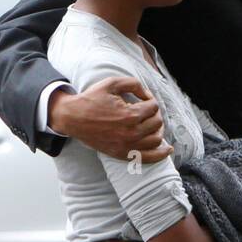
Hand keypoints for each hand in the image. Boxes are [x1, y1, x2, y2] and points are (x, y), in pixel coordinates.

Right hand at [49, 77, 172, 162]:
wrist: (73, 118)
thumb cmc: (92, 99)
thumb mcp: (112, 83)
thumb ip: (134, 84)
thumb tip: (147, 94)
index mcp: (130, 115)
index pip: (153, 107)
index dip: (149, 99)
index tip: (142, 98)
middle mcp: (132, 133)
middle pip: (157, 123)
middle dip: (154, 114)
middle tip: (146, 110)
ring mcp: (127, 146)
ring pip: (156, 139)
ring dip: (158, 130)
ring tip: (153, 125)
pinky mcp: (122, 154)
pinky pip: (148, 158)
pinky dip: (160, 154)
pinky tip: (168, 149)